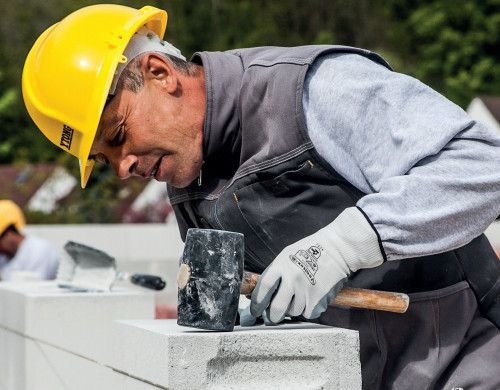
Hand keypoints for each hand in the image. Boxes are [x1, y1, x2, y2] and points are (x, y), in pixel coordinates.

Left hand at [250, 207, 383, 323]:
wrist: (337, 249)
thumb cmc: (310, 250)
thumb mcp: (287, 255)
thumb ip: (276, 272)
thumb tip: (264, 291)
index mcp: (281, 265)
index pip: (264, 287)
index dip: (257, 302)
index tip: (255, 310)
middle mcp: (292, 279)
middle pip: (277, 307)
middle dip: (273, 316)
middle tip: (273, 317)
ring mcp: (305, 289)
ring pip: (293, 311)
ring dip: (294, 309)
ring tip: (301, 296)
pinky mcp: (318, 298)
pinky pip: (308, 313)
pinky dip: (308, 309)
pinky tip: (311, 297)